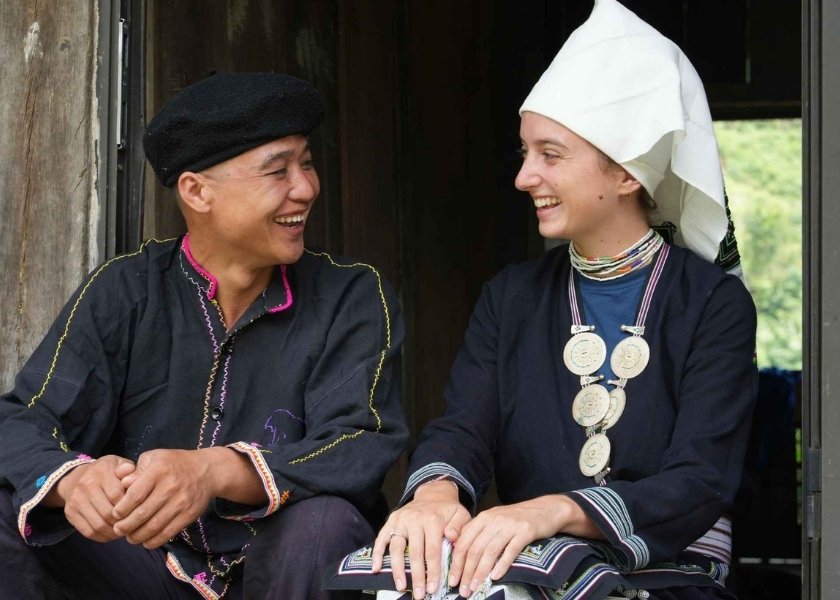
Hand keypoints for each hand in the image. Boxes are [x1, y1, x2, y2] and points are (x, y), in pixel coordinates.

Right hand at [44, 455, 135, 541]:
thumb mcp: (119, 464)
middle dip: (123, 521)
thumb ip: (129, 469)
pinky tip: (112, 533)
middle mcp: (86, 485)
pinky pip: (89, 532)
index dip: (130, 506)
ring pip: (99, 525)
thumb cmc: (107, 472)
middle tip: (134, 524)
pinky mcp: (70, 514)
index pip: (117, 495)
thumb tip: (134, 477)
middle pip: (108, 512)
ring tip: (125, 530)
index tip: (139, 510)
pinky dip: (103, 537)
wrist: (77, 477)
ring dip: (114, 532)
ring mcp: (76, 501)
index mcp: (102, 471)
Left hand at [112, 448, 216, 548]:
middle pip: (142, 513)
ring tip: (130, 537)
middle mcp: (170, 486)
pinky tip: (146, 541)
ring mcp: (181, 502)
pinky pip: (168, 533)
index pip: (134, 495)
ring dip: (137, 536)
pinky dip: (154, 541)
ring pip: (153, 526)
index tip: (115, 515)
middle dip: (125, 526)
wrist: (206, 471)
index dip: (121, 509)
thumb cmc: (173, 464)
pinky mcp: (189, 514)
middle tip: (118, 530)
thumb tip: (122, 485)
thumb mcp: (154, 458)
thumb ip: (135, 471)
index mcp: (159, 470)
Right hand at [371, 480, 469, 598]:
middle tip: (419, 594)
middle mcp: (415, 519)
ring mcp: (401, 520)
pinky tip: (376, 568)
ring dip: (397, 569)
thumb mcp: (461, 514)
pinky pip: (382, 537)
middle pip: (414, 553)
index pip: (432, 550)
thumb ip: (459, 527)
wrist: (433, 493)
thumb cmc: (448, 510)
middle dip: (416, 576)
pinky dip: (377, 553)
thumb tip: (451, 537)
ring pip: (397, 548)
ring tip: (401, 586)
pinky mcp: (392, 520)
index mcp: (433, 520)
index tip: (433, 588)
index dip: (432, 571)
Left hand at [449, 495, 599, 596]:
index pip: (463, 541)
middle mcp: (494, 519)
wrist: (546, 508)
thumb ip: (480, 533)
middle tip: (463, 590)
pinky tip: (495, 577)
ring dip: (481, 572)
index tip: (452, 580)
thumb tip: (462, 556)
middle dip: (466, 572)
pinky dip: (502, 564)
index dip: (456, 562)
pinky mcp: (525, 531)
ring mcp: (510, 525)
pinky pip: (511, 550)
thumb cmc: (518, 519)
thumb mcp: (496, 520)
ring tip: (476, 587)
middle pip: (475, 548)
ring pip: (490, 550)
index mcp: (483, 517)